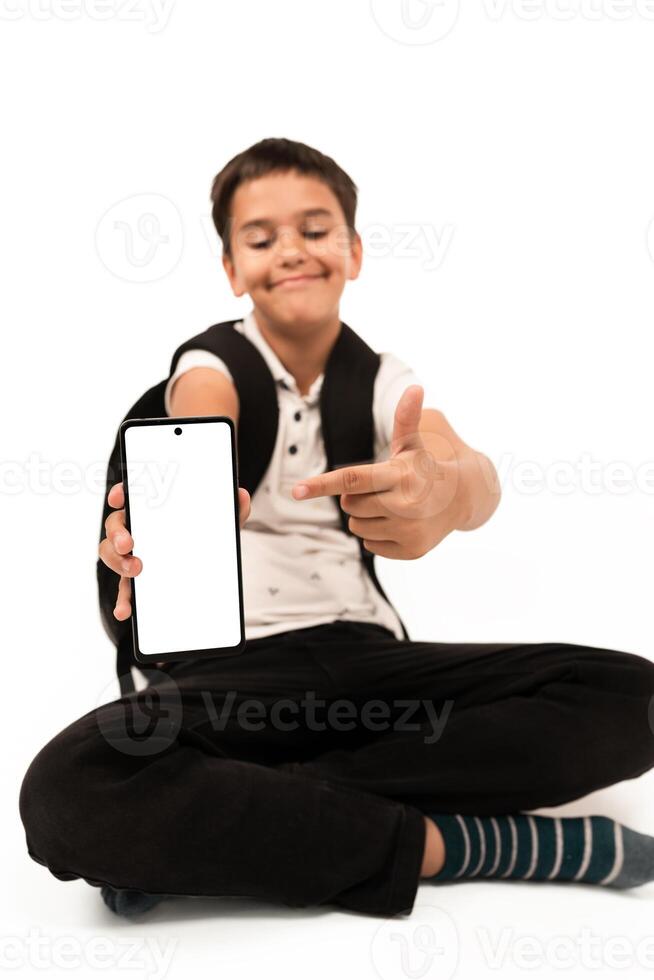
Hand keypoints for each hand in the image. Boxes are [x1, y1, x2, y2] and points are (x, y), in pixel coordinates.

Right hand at [98, 481, 251, 620]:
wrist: (207, 572)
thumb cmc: (204, 538)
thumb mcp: (220, 525)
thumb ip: (231, 510)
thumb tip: (242, 495)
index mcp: (154, 511)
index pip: (132, 496)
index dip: (121, 493)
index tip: (120, 498)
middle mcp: (138, 531)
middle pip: (115, 526)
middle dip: (118, 533)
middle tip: (129, 544)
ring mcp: (133, 556)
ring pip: (111, 554)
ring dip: (117, 562)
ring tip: (134, 571)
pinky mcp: (136, 582)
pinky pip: (125, 590)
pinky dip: (124, 601)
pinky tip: (127, 610)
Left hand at [290, 385, 461, 559]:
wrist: (463, 498)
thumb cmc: (426, 468)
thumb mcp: (413, 445)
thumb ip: (406, 419)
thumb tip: (415, 387)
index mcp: (400, 475)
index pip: (352, 479)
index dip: (322, 484)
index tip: (296, 491)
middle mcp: (404, 505)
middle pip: (349, 505)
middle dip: (356, 497)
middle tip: (382, 490)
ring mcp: (408, 530)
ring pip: (357, 527)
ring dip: (366, 517)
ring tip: (392, 507)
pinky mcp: (411, 551)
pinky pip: (370, 545)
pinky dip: (379, 535)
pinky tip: (400, 524)